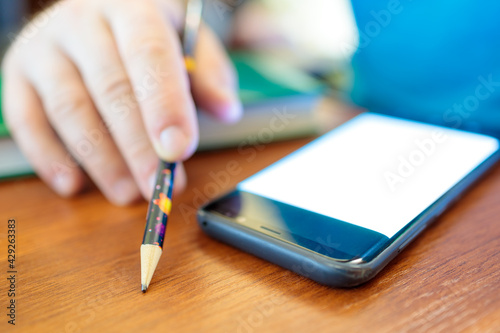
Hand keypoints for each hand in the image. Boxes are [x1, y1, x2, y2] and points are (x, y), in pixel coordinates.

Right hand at [1, 0, 241, 204]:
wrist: (94, 11)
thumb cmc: (147, 36)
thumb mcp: (187, 41)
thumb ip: (208, 73)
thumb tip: (226, 109)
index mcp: (131, 7)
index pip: (149, 54)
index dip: (164, 106)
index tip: (178, 151)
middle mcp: (81, 22)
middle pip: (110, 90)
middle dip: (137, 147)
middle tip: (158, 187)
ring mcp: (44, 48)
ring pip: (70, 111)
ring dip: (101, 161)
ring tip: (128, 193)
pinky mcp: (17, 75)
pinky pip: (26, 121)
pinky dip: (49, 158)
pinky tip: (74, 185)